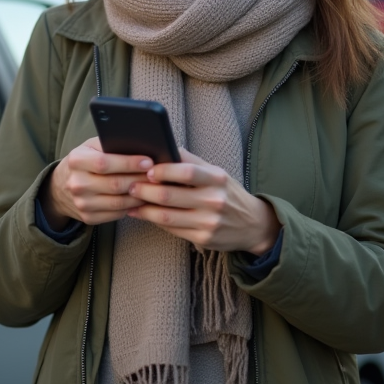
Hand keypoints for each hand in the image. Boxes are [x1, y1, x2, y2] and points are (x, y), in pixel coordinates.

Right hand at [41, 137, 151, 226]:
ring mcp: (81, 203)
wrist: (61, 187)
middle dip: (139, 180)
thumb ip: (111, 145)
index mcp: (76, 160)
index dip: (128, 163)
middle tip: (157, 176)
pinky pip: (116, 214)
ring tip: (154, 188)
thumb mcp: (92, 146)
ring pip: (119, 202)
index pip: (104, 163)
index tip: (149, 162)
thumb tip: (141, 146)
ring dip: (140, 196)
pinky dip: (132, 207)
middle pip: (114, 184)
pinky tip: (141, 199)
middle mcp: (76, 183)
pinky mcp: (88, 218)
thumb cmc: (85, 161)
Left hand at [126, 149, 280, 255]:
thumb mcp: (217, 173)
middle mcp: (214, 200)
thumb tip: (163, 145)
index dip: (164, 171)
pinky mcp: (203, 238)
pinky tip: (141, 214)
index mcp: (217, 179)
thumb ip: (192, 162)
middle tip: (130, 185)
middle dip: (145, 190)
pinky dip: (153, 221)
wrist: (253, 224)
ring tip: (131, 201)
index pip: (187, 172)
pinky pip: (172, 229)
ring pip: (167, 216)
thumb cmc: (227, 193)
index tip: (147, 169)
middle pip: (171, 196)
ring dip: (144, 208)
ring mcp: (209, 222)